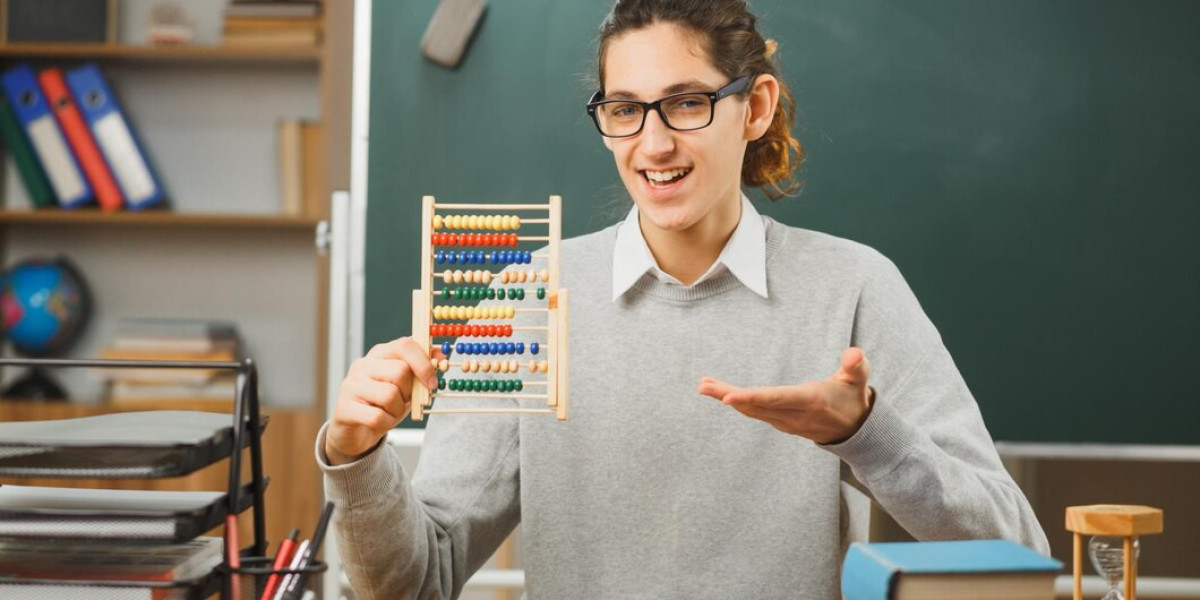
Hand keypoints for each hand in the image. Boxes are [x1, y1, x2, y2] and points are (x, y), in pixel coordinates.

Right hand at [325, 337, 441, 465]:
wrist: (356, 430)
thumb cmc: (384, 404)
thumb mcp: (407, 385)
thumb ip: (422, 370)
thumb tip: (441, 356)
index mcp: (379, 354)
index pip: (404, 345)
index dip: (423, 363)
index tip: (433, 383)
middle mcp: (362, 365)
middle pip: (400, 371)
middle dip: (409, 392)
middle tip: (403, 401)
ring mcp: (350, 385)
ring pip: (389, 395)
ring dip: (397, 410)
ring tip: (390, 412)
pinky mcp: (343, 407)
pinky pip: (377, 417)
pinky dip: (386, 423)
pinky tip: (380, 422)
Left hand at [697, 347, 875, 444]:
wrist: (855, 429)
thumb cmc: (853, 396)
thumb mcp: (859, 379)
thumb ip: (856, 365)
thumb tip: (854, 353)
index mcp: (812, 400)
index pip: (778, 399)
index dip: (753, 398)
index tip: (729, 396)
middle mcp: (795, 415)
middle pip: (757, 405)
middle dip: (728, 395)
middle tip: (703, 386)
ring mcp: (786, 422)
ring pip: (752, 410)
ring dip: (727, 397)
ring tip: (704, 385)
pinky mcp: (780, 423)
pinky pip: (754, 413)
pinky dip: (737, 402)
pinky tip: (720, 392)